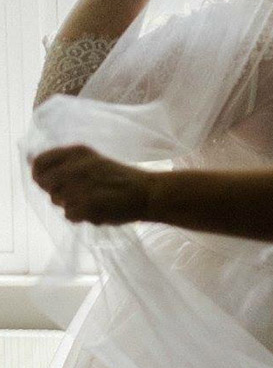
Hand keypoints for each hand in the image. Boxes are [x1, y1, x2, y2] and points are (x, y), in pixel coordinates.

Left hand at [31, 145, 155, 225]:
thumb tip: (29, 160)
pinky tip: (98, 209)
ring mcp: (79, 187)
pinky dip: (81, 216)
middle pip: (45, 184)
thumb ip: (64, 162)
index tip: (50, 181)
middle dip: (57, 191)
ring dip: (71, 204)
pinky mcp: (85, 206)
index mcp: (77, 152)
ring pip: (57, 201)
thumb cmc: (120, 178)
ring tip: (93, 200)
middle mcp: (74, 167)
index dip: (40, 174)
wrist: (147, 193)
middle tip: (79, 193)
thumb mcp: (93, 160)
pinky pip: (69, 215)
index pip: (39, 162)